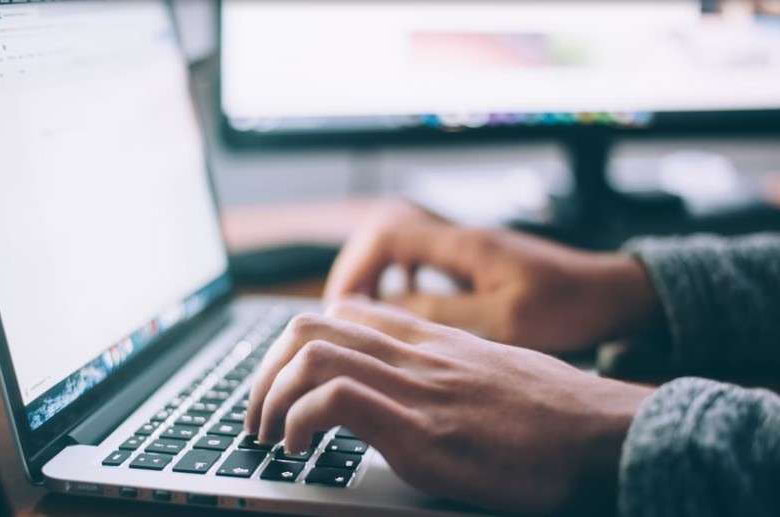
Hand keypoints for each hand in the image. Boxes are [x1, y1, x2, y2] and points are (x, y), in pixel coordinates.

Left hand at [245, 300, 653, 514]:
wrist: (607, 434)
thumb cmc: (556, 413)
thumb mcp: (492, 373)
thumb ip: (447, 369)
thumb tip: (417, 389)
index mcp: (431, 340)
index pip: (344, 313)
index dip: (297, 344)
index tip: (285, 382)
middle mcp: (416, 354)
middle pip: (310, 326)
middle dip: (265, 371)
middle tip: (259, 414)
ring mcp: (417, 388)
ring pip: (311, 354)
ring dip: (270, 397)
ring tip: (269, 435)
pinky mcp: (422, 431)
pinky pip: (335, 401)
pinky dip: (299, 422)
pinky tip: (300, 450)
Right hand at [325, 201, 659, 352]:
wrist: (612, 294)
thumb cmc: (569, 306)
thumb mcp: (505, 320)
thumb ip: (444, 313)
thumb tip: (387, 311)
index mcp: (464, 245)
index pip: (387, 234)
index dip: (355, 267)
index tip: (342, 306)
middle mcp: (460, 238)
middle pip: (384, 233)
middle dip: (357, 270)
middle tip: (344, 312)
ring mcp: (467, 248)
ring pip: (401, 246)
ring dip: (376, 274)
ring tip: (365, 312)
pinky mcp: (475, 263)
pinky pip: (422, 261)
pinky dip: (401, 281)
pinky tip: (404, 309)